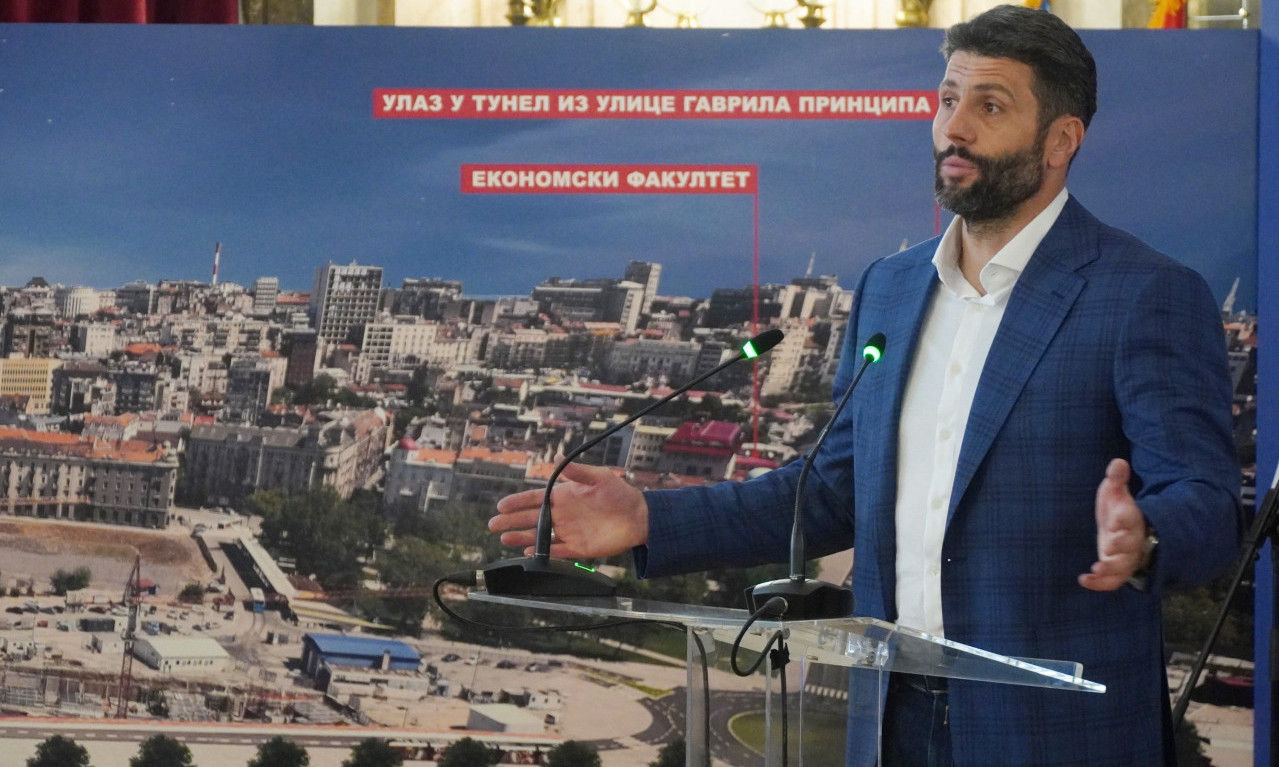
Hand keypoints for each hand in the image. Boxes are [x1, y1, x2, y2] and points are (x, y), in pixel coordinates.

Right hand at [490, 462, 648, 560]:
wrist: (639, 516)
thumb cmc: (620, 493)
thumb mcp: (600, 477)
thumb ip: (578, 472)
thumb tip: (558, 461)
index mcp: (565, 496)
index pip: (535, 499)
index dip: (518, 502)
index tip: (501, 505)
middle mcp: (563, 514)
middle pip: (532, 518)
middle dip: (512, 521)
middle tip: (493, 525)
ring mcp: (569, 532)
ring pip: (540, 536)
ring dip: (522, 538)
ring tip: (504, 539)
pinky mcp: (579, 548)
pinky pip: (557, 551)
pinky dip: (543, 552)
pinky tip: (529, 553)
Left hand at [1078, 458, 1150, 591]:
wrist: (1123, 530)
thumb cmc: (1118, 509)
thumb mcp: (1115, 491)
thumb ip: (1116, 479)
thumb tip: (1118, 461)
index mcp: (1131, 518)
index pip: (1131, 519)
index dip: (1123, 519)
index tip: (1113, 520)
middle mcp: (1131, 540)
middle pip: (1130, 546)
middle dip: (1121, 546)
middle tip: (1109, 547)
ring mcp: (1125, 557)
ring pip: (1124, 567)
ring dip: (1112, 569)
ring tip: (1097, 569)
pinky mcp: (1116, 570)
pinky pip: (1113, 581)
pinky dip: (1101, 583)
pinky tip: (1084, 579)